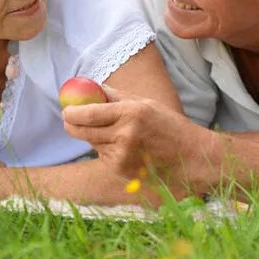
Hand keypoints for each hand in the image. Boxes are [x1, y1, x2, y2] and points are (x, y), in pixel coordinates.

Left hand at [62, 85, 205, 196]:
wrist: (191, 157)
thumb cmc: (168, 126)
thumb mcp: (145, 103)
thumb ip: (115, 96)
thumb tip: (91, 87)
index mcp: (131, 113)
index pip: (88, 114)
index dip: (72, 113)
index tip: (66, 110)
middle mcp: (124, 135)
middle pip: (82, 132)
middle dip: (71, 125)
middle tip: (69, 120)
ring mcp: (123, 156)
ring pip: (93, 144)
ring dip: (95, 138)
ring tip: (116, 134)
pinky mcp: (123, 171)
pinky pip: (104, 157)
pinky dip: (107, 151)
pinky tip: (126, 148)